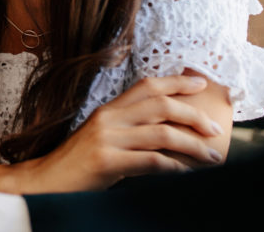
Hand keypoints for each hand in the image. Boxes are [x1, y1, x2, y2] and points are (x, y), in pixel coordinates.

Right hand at [21, 75, 224, 191]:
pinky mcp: (106, 161)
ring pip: (161, 133)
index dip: (176, 81)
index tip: (202, 82)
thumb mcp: (103, 138)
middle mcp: (108, 118)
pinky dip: (174, 167)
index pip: (146, 86)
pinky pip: (150, 161)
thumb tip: (168, 132)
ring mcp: (106, 139)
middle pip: (160, 105)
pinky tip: (187, 173)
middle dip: (194, 114)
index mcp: (108, 109)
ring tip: (212, 157)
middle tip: (216, 128)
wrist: (47, 181)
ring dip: (193, 145)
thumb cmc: (78, 164)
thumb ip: (129, 130)